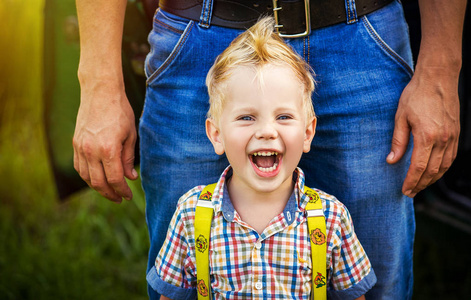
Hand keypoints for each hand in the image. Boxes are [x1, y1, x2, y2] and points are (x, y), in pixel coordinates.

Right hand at [73, 83, 137, 202]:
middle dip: (110, 194)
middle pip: (98, 183)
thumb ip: (128, 158)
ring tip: (110, 191)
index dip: (122, 190)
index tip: (128, 196)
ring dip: (98, 188)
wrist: (100, 92)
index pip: (115, 179)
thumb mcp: (131, 135)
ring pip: (86, 177)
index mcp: (108, 149)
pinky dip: (88, 176)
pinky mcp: (76, 143)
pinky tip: (97, 178)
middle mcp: (91, 150)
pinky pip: (79, 167)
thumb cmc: (120, 111)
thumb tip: (130, 177)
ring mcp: (81, 147)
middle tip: (120, 198)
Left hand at [387, 67, 459, 197]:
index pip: (418, 167)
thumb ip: (398, 141)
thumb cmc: (416, 95)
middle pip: (432, 171)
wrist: (438, 78)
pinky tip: (434, 172)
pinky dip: (442, 169)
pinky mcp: (456, 133)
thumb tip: (391, 161)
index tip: (405, 190)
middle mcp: (442, 139)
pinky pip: (451, 157)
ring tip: (420, 186)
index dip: (411, 181)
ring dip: (432, 180)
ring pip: (444, 167)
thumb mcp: (400, 117)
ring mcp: (452, 137)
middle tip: (410, 193)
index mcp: (426, 136)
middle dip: (420, 185)